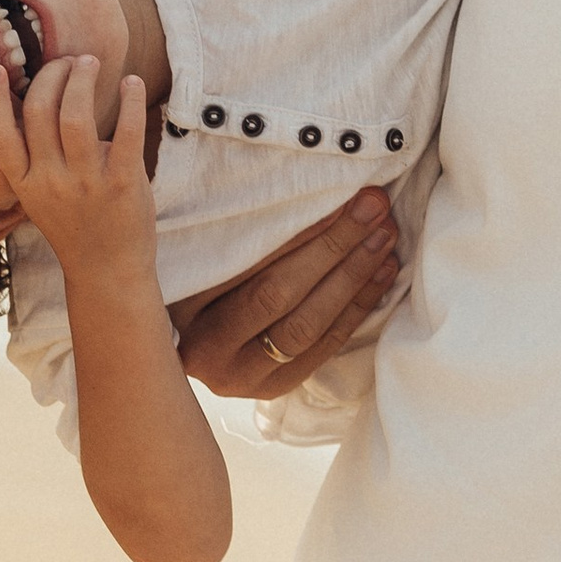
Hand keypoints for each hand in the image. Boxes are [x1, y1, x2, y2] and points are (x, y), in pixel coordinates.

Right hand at [0, 51, 160, 299]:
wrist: (107, 269)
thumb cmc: (73, 223)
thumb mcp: (38, 195)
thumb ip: (33, 156)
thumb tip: (34, 100)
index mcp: (25, 183)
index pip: (0, 137)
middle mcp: (50, 182)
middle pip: (39, 112)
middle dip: (51, 75)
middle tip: (66, 61)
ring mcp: (87, 183)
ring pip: (75, 116)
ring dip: (82, 79)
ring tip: (89, 62)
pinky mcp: (123, 183)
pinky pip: (127, 133)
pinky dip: (129, 101)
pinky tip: (132, 82)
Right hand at [176, 194, 402, 399]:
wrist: (179, 339)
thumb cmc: (189, 272)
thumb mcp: (193, 245)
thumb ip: (224, 220)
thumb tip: (282, 172)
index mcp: (176, 306)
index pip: (249, 266)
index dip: (300, 231)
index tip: (340, 192)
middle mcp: (203, 350)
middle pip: (279, 295)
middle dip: (335, 246)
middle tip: (374, 206)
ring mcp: (240, 378)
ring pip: (308, 325)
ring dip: (354, 276)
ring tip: (385, 234)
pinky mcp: (272, 389)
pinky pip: (324, 347)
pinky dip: (358, 306)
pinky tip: (382, 271)